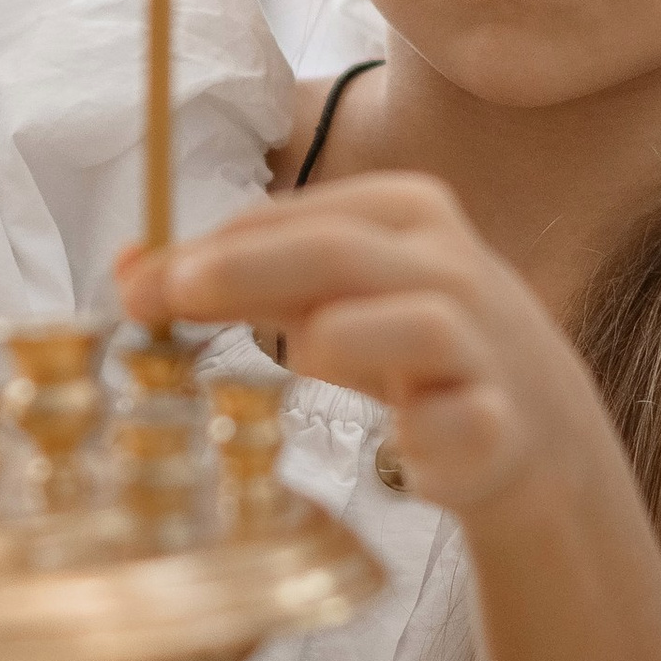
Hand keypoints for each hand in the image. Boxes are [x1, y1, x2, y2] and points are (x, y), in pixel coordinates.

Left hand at [123, 175, 606, 524]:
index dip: (207, 247)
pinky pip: (463, 422)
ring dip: (344, 340)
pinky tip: (407, 447)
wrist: (532, 425)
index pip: (292, 218)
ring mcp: (482, 343)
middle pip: (338, 252)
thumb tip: (129, 270)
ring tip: (302, 358)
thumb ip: (239, 279)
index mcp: (404, 213)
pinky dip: (431, 435)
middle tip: (161, 298)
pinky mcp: (501, 423)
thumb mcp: (329, 296)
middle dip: (245, 270)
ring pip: (414, 323)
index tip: (137, 284)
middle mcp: (447, 265)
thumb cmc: (405, 345)